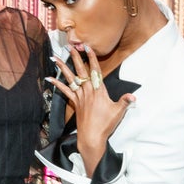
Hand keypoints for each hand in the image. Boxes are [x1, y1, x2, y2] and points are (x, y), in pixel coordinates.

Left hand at [48, 45, 134, 174]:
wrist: (91, 137)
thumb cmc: (105, 124)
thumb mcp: (118, 112)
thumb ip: (124, 102)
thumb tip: (133, 96)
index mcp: (98, 90)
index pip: (95, 70)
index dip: (91, 58)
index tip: (87, 47)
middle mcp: (87, 91)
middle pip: (80, 71)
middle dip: (75, 57)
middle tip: (70, 46)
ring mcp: (79, 96)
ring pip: (70, 78)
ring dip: (62, 67)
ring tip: (54, 58)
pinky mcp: (75, 103)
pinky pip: (64, 91)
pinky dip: (57, 84)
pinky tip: (49, 78)